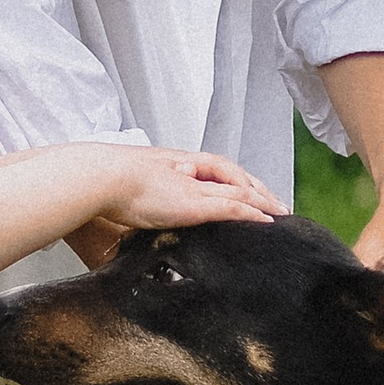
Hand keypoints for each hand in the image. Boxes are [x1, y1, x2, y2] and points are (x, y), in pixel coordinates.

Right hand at [77, 146, 279, 244]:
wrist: (102, 178)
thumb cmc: (112, 184)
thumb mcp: (141, 186)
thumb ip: (156, 193)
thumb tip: (156, 203)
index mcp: (181, 164)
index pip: (221, 170)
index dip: (242, 182)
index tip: (256, 193)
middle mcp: (193, 170)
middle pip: (238, 178)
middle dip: (261, 191)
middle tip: (280, 205)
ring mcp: (195, 187)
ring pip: (241, 191)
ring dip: (264, 202)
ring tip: (281, 214)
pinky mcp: (194, 203)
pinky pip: (232, 207)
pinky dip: (252, 213)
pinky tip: (266, 220)